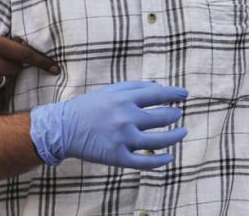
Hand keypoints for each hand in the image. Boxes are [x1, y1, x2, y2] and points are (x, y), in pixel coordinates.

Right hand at [30, 81, 187, 168]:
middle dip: (174, 115)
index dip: (174, 94)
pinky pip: (145, 161)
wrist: (63, 128)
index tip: (185, 95)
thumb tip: (160, 88)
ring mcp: (122, 139)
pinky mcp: (118, 157)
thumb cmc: (89, 107)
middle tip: (178, 115)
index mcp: (123, 98)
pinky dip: (160, 161)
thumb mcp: (110, 91)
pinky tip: (170, 157)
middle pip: (161, 118)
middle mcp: (125, 118)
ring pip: (158, 141)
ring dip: (175, 137)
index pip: (157, 94)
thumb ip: (134, 88)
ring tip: (182, 133)